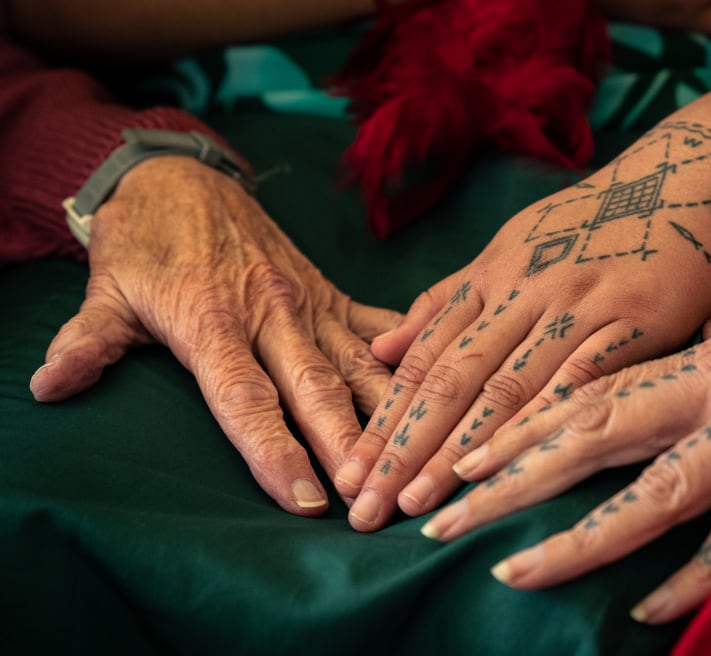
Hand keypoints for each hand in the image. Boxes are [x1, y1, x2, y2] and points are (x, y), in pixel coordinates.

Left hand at [29, 156, 402, 515]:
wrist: (183, 175)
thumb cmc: (144, 240)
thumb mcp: (107, 287)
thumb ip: (89, 339)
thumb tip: (50, 387)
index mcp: (212, 317)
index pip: (244, 398)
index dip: (273, 450)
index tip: (302, 500)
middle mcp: (270, 310)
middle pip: (314, 387)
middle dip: (346, 444)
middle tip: (372, 496)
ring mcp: (308, 299)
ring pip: (359, 362)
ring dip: (387, 411)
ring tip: (417, 454)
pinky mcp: (330, 290)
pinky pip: (378, 324)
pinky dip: (408, 351)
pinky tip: (439, 383)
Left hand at [337, 120, 710, 529]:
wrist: (686, 180)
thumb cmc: (592, 223)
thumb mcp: (509, 248)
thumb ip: (445, 301)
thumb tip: (377, 349)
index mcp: (488, 278)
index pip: (422, 360)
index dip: (381, 421)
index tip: (350, 475)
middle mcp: (521, 292)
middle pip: (450, 380)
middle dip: (402, 449)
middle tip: (365, 509)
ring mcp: (576, 304)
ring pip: (505, 386)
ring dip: (457, 451)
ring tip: (418, 504)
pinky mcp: (633, 318)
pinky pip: (580, 376)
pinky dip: (542, 421)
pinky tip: (512, 466)